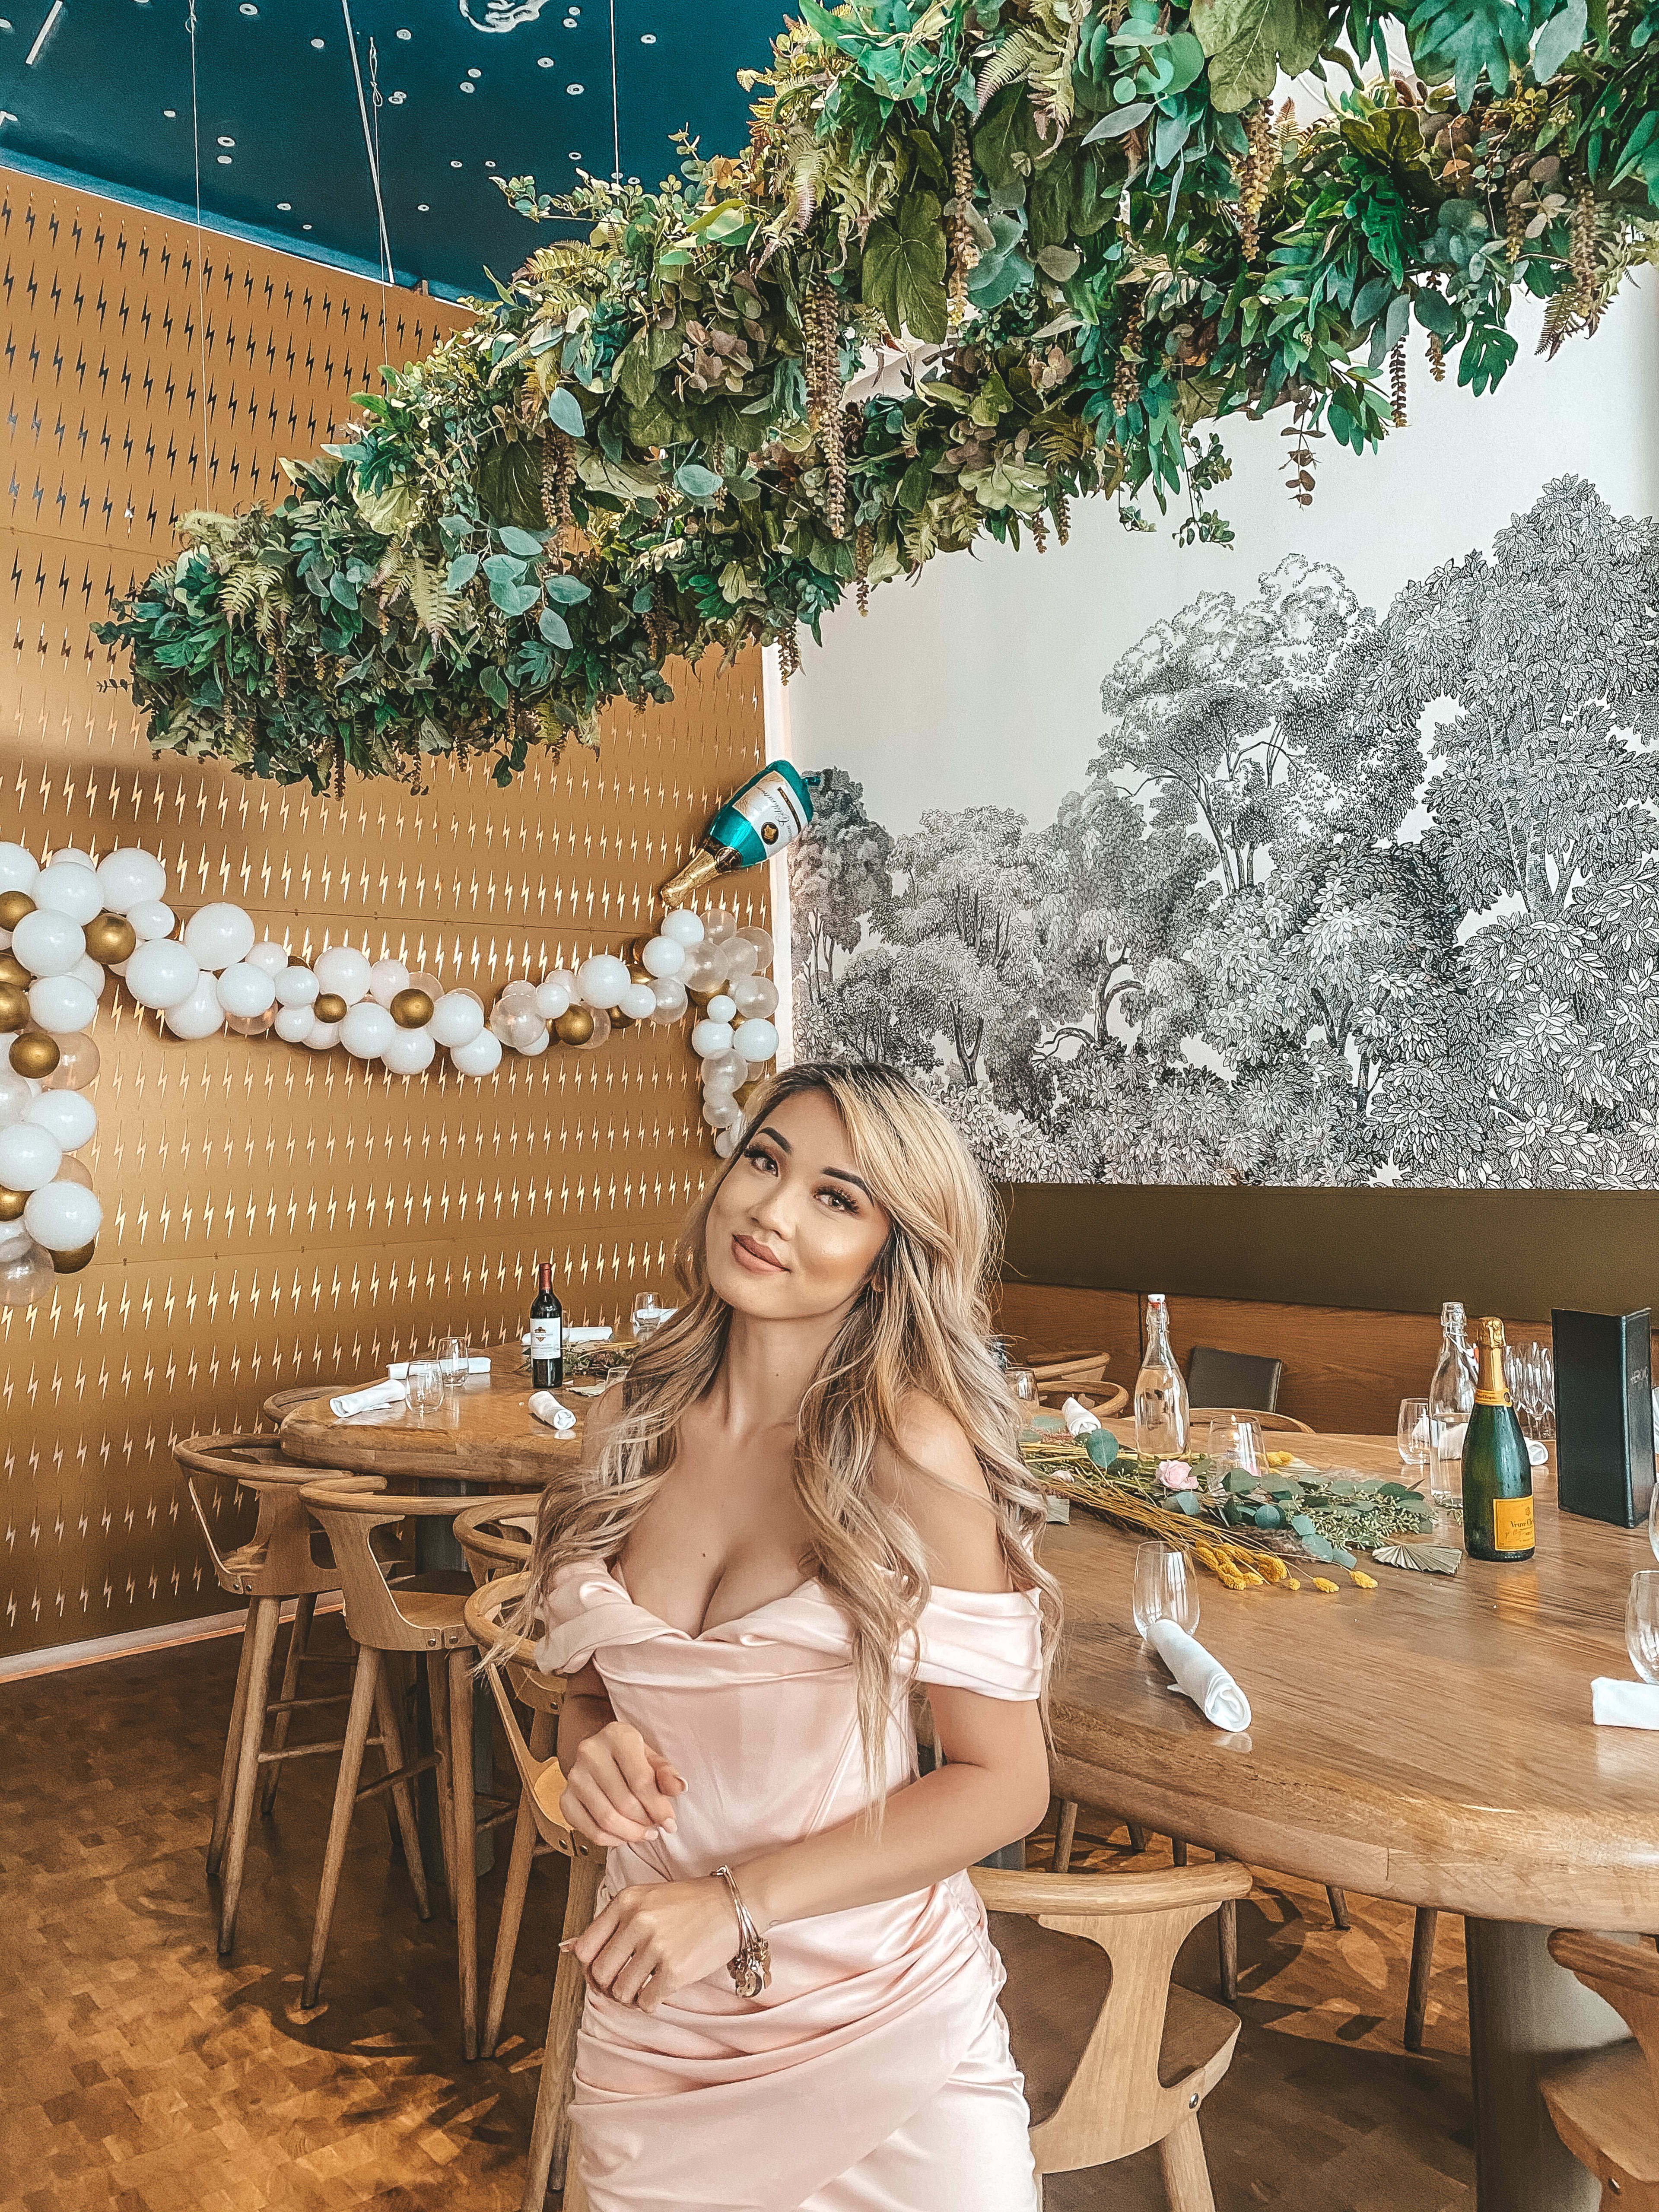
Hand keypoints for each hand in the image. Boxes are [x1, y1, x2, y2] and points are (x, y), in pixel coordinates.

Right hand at [560, 1719, 685, 1848]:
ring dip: (630, 1834)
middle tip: (656, 1828)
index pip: (640, 1780)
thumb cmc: (630, 1756)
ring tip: (643, 1833)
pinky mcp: (566, 1797)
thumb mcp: (652, 1757)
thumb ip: (666, 1773)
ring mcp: (575, 1776)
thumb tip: (679, 1788)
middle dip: (645, 1822)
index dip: (658, 1807)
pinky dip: (609, 1840)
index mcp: (617, 1736)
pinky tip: (623, 1836)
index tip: (670, 1822)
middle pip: (624, 1803)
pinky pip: (588, 1829)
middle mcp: (590, 1753)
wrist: (600, 1751)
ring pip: (606, 1819)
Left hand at [567, 1877, 738, 2011]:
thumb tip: (565, 1949)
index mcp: (626, 1901)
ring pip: (620, 1992)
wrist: (733, 1903)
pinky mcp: (675, 1970)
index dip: (590, 1967)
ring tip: (645, 1985)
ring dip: (630, 1996)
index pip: (584, 1948)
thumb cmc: (689, 1902)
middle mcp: (637, 1921)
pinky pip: (645, 2002)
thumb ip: (609, 1923)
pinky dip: (650, 2003)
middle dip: (609, 1984)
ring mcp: (656, 1946)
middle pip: (599, 1973)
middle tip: (627, 1981)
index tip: (606, 1969)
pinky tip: (660, 1990)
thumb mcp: (645, 1899)